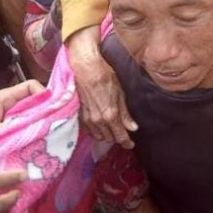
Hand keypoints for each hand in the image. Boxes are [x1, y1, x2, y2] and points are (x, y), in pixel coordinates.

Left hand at [0, 80, 44, 144]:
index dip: (43, 94)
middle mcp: (13, 104)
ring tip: (46, 138)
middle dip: (45, 114)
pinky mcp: (10, 127)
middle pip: (37, 104)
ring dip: (38, 127)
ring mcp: (12, 116)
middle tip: (54, 128)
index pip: (32, 88)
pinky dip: (29, 135)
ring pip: (32, 118)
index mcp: (8, 96)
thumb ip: (2, 130)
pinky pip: (24, 128)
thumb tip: (21, 138)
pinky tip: (33, 145)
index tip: (50, 109)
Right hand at [69, 26, 136, 147]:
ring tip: (112, 128)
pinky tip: (100, 123)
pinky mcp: (79, 116)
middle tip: (122, 132)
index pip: (120, 136)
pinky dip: (96, 130)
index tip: (130, 145)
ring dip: (106, 134)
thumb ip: (125, 113)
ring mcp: (87, 119)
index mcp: (110, 115)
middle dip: (117, 137)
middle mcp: (98, 121)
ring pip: (98, 136)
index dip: (126, 142)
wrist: (85, 68)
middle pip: (109, 138)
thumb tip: (133, 128)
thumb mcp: (120, 93)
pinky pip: (89, 130)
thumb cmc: (105, 76)